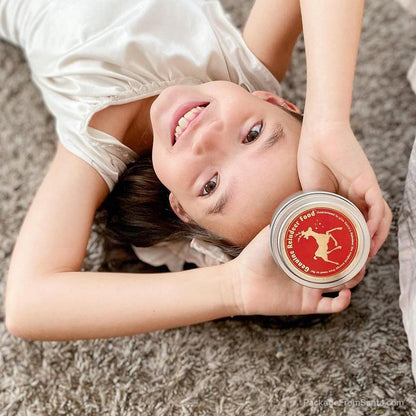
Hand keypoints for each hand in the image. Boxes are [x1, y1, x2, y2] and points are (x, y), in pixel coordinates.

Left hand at [230, 226, 364, 316]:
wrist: (241, 283)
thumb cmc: (254, 256)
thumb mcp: (274, 234)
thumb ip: (290, 222)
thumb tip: (307, 201)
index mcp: (308, 253)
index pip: (334, 247)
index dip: (348, 242)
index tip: (357, 234)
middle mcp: (313, 270)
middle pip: (345, 265)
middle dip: (357, 260)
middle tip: (363, 254)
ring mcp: (312, 287)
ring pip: (344, 284)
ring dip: (354, 278)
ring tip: (356, 270)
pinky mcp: (308, 303)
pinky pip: (332, 306)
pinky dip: (343, 301)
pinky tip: (344, 292)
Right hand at [297, 122, 391, 257]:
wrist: (317, 137)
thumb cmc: (311, 159)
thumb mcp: (310, 192)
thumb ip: (315, 208)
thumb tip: (310, 229)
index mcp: (345, 198)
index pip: (354, 224)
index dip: (352, 241)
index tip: (344, 256)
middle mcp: (359, 196)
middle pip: (370, 225)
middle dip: (365, 245)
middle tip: (356, 261)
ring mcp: (366, 190)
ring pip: (380, 219)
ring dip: (375, 238)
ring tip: (366, 254)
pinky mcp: (369, 183)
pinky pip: (379, 208)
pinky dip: (375, 224)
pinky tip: (367, 237)